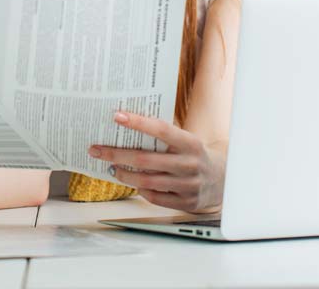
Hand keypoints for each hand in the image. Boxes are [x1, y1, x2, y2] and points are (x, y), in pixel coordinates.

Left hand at [87, 110, 224, 212]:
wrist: (222, 179)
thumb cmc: (194, 154)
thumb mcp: (186, 140)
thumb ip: (164, 136)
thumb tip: (128, 123)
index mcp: (190, 143)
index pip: (161, 129)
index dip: (138, 123)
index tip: (117, 116)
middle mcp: (189, 163)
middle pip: (145, 159)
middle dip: (117, 154)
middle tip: (97, 149)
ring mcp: (188, 185)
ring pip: (147, 181)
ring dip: (124, 174)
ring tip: (111, 167)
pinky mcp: (185, 202)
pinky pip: (155, 198)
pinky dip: (140, 190)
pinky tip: (132, 183)